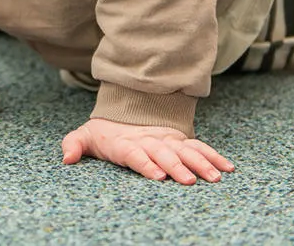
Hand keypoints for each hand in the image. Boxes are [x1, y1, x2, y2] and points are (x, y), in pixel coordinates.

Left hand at [62, 118, 233, 184]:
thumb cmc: (104, 133)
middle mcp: (148, 142)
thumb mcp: (86, 136)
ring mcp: (165, 141)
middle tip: (189, 181)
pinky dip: (213, 156)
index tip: (157, 175)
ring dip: (200, 163)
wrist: (124, 111)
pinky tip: (228, 168)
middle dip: (176, 167)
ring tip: (214, 177)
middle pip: (163, 154)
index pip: (135, 154)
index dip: (145, 163)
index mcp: (125, 144)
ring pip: (185, 151)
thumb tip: (65, 158)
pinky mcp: (179, 142)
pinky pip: (198, 148)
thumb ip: (74, 145)